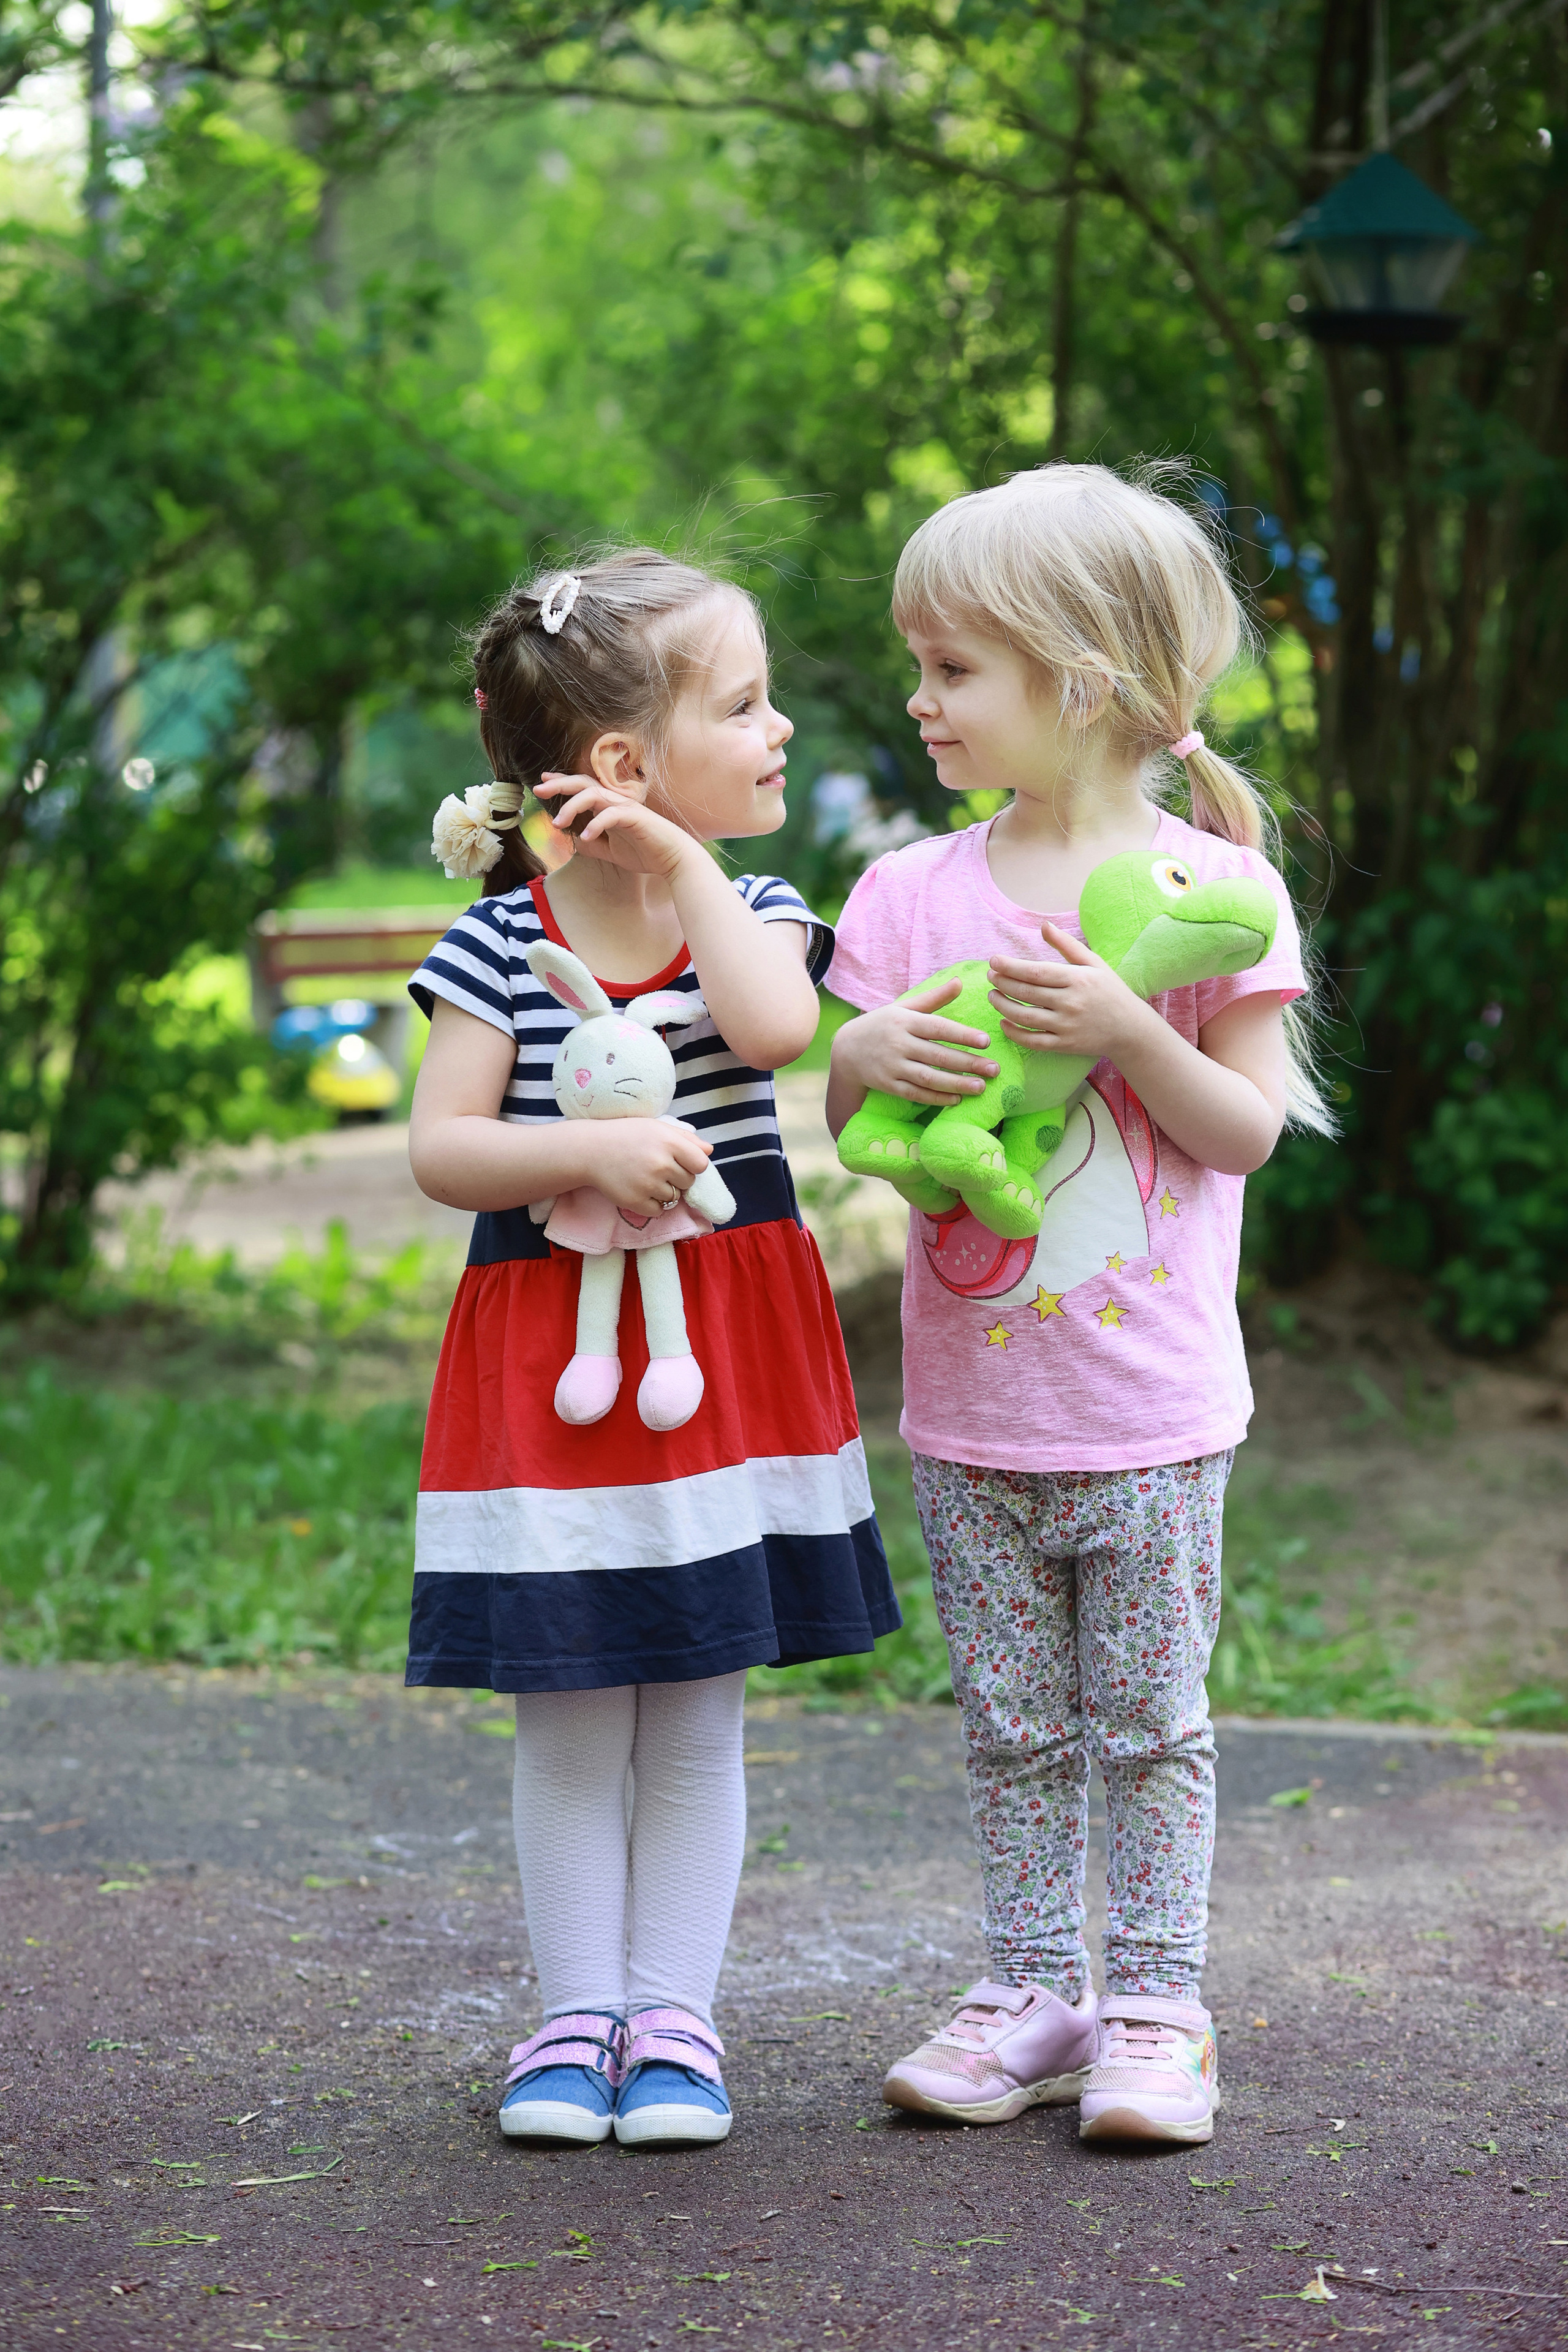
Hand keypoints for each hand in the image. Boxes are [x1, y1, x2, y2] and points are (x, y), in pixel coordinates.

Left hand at [536, 775, 697, 882]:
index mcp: (608, 806)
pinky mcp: (635, 817)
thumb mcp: (612, 851)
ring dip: (572, 806)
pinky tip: (586, 836)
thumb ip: (594, 845)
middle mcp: (615, 801)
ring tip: (558, 823)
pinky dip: (596, 825)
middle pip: (582, 784)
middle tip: (538, 789)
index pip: (581, 788)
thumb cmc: (645, 852)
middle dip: (559, 784)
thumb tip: (577, 841)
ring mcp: (625, 807)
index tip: (542, 781)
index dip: (562, 783)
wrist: (673, 858)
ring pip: (593, 795)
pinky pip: (610, 816)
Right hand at [587, 1120, 713, 1218]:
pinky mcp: (636, 1201)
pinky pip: (659, 1211)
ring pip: (674, 1198)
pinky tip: (639, 1190)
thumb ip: (685, 1138)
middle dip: (678, 1178)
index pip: (701, 1164)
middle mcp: (661, 1163)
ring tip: (646, 1179)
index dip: (693, 1165)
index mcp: (669, 1142)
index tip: (680, 1162)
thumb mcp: (656, 1127)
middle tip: (658, 1169)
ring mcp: (648, 1184)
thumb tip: (710, 1150)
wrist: (590, 1150)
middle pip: (688, 1182)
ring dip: (665, 1192)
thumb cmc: (626, 1135)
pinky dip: (652, 1204)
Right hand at [833, 980, 998, 1107]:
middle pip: (938, 1055)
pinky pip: (915, 1094)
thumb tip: (960, 981)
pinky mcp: (887, 1085)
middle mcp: (898, 1043)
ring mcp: (891, 1066)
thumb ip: (933, 998)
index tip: (986, 1041)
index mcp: (904, 1020)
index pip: (938, 1028)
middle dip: (968, 1063)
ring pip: (928, 1077)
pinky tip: (956, 1099)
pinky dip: (936, 1098)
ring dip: (956, 1083)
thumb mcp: (904, 1007)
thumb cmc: (882, 1025)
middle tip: (994, 1069)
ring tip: (981, 1087)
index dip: (962, 1035)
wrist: (846, 1049)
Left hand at [987, 919, 1149, 1058]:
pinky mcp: (1064, 1045)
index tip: (994, 961)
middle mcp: (1071, 1003)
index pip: (1036, 972)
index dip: (1011, 967)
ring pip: (1025, 1017)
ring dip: (1003, 1006)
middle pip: (1026, 993)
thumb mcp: (1093, 963)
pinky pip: (1032, 1041)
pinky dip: (1014, 1033)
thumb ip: (1066, 945)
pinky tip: (1004, 1022)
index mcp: (1077, 979)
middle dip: (1003, 983)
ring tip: (993, 995)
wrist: (1131, 1029)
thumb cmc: (1110, 991)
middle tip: (990, 976)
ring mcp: (1066, 1026)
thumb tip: (1044, 925)